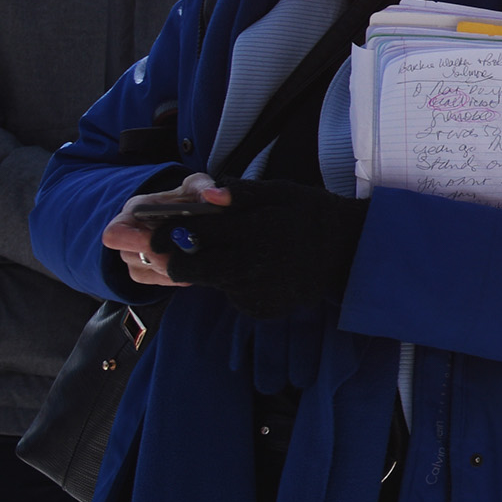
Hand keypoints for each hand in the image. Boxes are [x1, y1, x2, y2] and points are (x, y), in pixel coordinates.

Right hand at [104, 174, 219, 289]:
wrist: (195, 215)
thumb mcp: (198, 186)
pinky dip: (178, 275)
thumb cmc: (189, 198)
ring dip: (172, 265)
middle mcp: (130, 235)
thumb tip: (213, 196)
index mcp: (135, 211)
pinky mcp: (147, 272)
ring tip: (194, 254)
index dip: (133, 240)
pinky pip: (158, 280)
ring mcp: (135, 256)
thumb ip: (206, 188)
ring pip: (147, 270)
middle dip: (161, 256)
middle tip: (187, 251)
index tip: (156, 241)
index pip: (115, 233)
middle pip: (131, 256)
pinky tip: (192, 264)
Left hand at [152, 177, 369, 320]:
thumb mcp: (278, 192)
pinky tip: (255, 270)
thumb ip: (239, 194)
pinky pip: (231, 294)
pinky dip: (233, 282)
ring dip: (209, 267)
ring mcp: (256, 292)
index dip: (163, 231)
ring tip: (235, 251)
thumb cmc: (310, 214)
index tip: (152, 228)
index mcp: (256, 230)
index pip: (190, 233)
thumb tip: (205, 195)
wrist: (349, 253)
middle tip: (177, 246)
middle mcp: (253, 265)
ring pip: (208, 281)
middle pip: (186, 268)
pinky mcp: (260, 309)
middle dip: (174, 256)